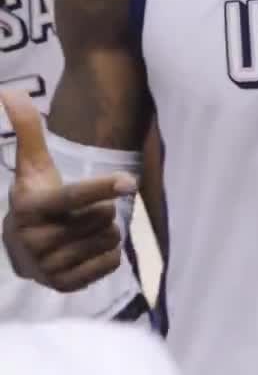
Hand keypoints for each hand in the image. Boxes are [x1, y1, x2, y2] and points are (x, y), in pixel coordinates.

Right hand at [0, 91, 135, 292]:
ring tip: (83, 230)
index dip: (101, 187)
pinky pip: (111, 263)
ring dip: (105, 232)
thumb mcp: (31, 166)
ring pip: (109, 240)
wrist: (20, 249)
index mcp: (30, 208)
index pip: (73, 197)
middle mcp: (36, 239)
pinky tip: (88, 249)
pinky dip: (108, 254)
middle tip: (81, 213)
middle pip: (102, 218)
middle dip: (101, 211)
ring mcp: (49, 266)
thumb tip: (9, 89)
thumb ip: (27, 129)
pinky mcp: (64, 285)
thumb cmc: (35, 198)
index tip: (128, 181)